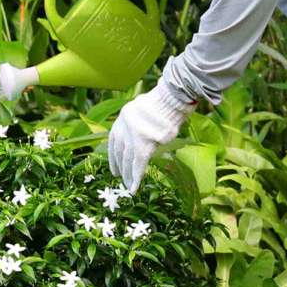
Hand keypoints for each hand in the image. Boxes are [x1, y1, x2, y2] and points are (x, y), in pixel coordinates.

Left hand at [108, 79, 196, 193]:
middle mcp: (124, 126)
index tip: (114, 168)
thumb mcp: (144, 109)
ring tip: (129, 185)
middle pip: (120, 152)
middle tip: (121, 179)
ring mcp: (133, 135)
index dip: (113, 157)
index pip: (114, 141)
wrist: (173, 99)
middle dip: (120, 167)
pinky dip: (136, 176)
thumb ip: (138, 123)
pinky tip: (135, 187)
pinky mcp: (144, 144)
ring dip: (128, 174)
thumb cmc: (164, 104)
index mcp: (123, 117)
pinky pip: (138, 164)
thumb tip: (140, 137)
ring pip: (127, 160)